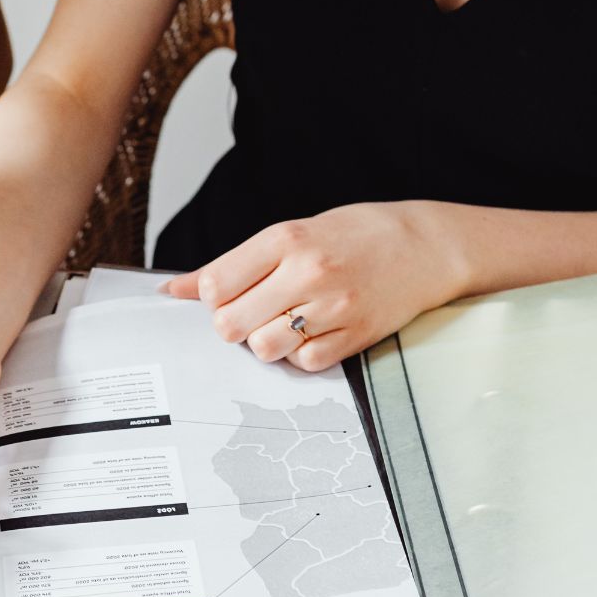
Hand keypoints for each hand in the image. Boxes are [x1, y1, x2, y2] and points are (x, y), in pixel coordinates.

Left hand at [161, 202, 465, 370]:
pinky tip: (313, 332)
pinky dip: (300, 355)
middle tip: (253, 311)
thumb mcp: (291, 233)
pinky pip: (305, 363)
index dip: (211, 296)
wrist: (424, 246)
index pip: (214, 285)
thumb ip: (233, 263)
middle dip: (232, 323)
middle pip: (231, 324)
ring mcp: (333, 307)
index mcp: (285, 239)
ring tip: (283, 323)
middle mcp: (307, 272)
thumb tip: (172, 288)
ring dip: (265, 342)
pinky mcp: (355, 336)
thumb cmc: (353, 234)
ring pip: (264, 349)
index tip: (227, 292)